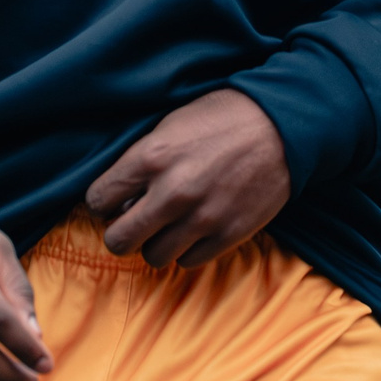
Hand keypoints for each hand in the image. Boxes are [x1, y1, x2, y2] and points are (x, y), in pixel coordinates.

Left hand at [86, 88, 290, 268]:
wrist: (282, 126)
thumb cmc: (222, 119)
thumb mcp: (170, 125)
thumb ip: (141, 161)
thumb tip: (122, 198)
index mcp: (151, 157)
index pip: (98, 200)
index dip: (103, 202)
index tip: (114, 201)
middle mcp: (171, 192)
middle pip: (118, 240)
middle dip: (120, 233)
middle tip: (133, 223)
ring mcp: (201, 218)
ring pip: (153, 257)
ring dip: (156, 243)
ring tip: (169, 226)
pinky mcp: (228, 235)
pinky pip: (189, 262)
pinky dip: (187, 250)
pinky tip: (195, 229)